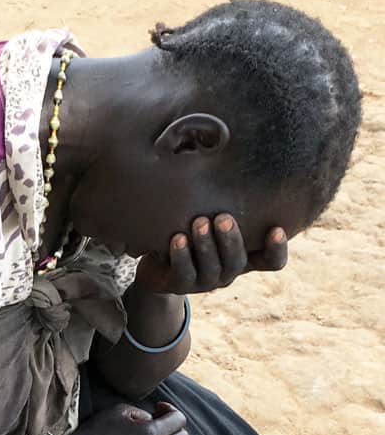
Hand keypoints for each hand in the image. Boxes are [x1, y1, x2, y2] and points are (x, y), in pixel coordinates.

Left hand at [136, 214, 287, 293]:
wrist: (157, 262)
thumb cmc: (191, 232)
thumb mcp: (210, 217)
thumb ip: (222, 201)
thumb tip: (223, 149)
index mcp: (242, 257)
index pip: (271, 262)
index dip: (276, 249)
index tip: (276, 228)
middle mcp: (228, 272)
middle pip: (238, 262)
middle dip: (231, 239)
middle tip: (224, 217)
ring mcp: (205, 282)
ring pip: (212, 268)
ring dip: (206, 244)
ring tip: (199, 222)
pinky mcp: (181, 285)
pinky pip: (184, 273)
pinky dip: (181, 255)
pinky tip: (177, 238)